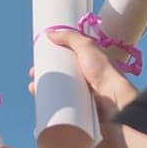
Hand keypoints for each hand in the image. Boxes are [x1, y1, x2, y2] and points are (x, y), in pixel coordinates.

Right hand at [29, 31, 136, 147]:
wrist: (114, 101)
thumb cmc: (104, 73)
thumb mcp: (87, 47)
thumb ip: (69, 37)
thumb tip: (48, 33)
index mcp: (87, 69)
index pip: (63, 66)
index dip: (49, 66)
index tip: (36, 67)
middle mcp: (84, 84)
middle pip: (58, 82)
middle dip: (43, 81)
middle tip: (33, 81)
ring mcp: (82, 100)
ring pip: (57, 98)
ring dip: (42, 96)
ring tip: (34, 91)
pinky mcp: (79, 114)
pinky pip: (61, 113)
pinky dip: (49, 112)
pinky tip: (40, 110)